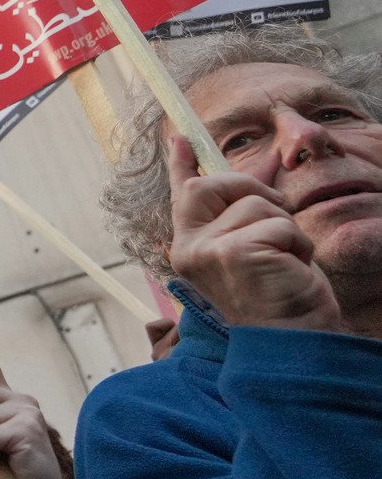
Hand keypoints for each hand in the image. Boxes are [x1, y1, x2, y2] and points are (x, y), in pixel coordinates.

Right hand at [167, 133, 342, 328]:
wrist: (292, 341)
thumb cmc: (278, 299)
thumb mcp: (251, 252)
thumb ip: (240, 220)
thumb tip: (255, 179)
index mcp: (190, 249)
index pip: (181, 196)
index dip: (180, 164)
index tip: (179, 137)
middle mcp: (189, 249)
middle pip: (210, 184)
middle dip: (250, 188)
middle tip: (276, 217)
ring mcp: (207, 251)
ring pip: (254, 203)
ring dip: (286, 227)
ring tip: (287, 260)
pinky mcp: (235, 253)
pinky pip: (279, 224)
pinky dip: (298, 243)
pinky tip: (294, 268)